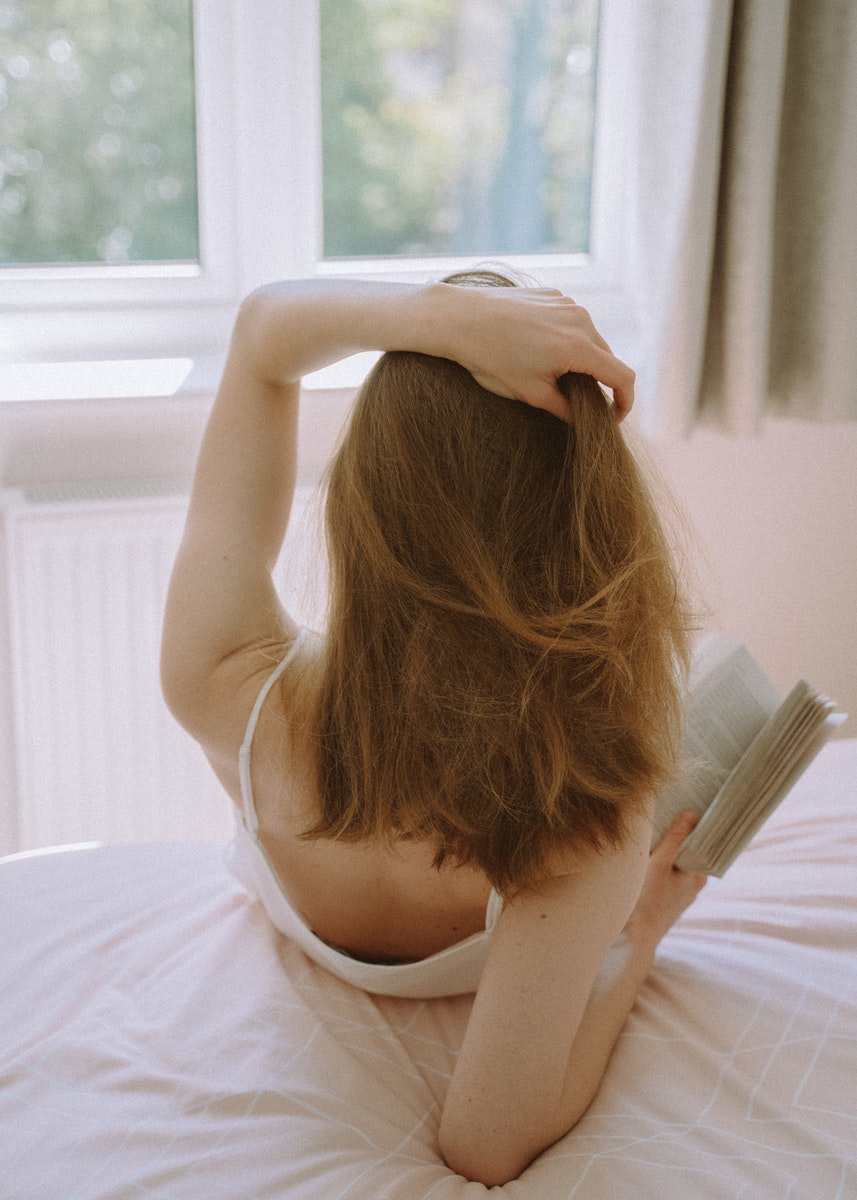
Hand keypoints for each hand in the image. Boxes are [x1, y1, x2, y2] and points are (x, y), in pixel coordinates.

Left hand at [439, 284, 635, 420]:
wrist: (460, 318)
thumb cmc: (491, 359)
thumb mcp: (530, 393)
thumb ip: (564, 408)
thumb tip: (581, 419)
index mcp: (578, 347)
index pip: (623, 377)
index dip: (626, 402)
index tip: (615, 416)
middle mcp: (580, 320)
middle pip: (608, 356)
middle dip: (600, 381)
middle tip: (580, 402)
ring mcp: (567, 303)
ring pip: (591, 338)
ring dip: (583, 359)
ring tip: (554, 374)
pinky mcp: (553, 294)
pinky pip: (572, 321)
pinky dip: (567, 339)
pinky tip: (539, 349)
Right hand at [625, 812, 706, 948]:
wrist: (633, 938)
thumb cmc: (647, 901)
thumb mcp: (660, 863)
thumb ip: (675, 838)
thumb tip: (692, 814)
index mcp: (698, 875)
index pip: (703, 843)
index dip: (696, 826)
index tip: (690, 806)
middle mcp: (693, 884)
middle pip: (689, 851)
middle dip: (680, 835)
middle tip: (671, 813)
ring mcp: (680, 892)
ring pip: (677, 862)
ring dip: (668, 849)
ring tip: (657, 830)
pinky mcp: (666, 898)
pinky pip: (668, 873)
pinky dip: (661, 862)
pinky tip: (649, 854)